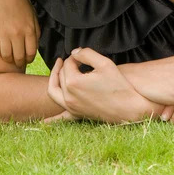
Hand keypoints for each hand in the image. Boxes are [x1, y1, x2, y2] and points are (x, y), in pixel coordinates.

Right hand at [0, 0, 39, 67]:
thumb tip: (34, 45)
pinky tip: (0, 50)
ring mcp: (4, 34)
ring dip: (9, 59)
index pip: (31, 52)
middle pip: (19, 57)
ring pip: (6, 56)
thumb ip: (35, 30)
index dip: (30, 59)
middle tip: (19, 62)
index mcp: (29, 30)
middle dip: (20, 62)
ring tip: (10, 57)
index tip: (28, 59)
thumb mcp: (32, 14)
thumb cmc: (20, 1)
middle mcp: (17, 34)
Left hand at [47, 49, 162, 123]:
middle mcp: (68, 96)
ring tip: (58, 70)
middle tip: (76, 60)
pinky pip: (60, 118)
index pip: (68, 63)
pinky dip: (52, 119)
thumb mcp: (104, 62)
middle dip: (67, 65)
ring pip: (54, 92)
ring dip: (54, 80)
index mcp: (73, 82)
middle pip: (61, 75)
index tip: (84, 56)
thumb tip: (74, 52)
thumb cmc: (118, 84)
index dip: (75, 56)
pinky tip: (44, 122)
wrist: (129, 107)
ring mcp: (71, 107)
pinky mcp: (77, 115)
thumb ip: (86, 53)